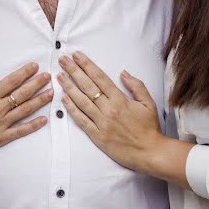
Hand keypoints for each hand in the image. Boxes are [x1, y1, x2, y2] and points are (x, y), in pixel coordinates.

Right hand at [0, 63, 52, 161]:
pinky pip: (21, 130)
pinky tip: (44, 120)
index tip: (35, 66)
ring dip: (40, 100)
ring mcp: (2, 124)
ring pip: (25, 110)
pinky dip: (34, 125)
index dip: (24, 73)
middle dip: (37, 83)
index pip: (11, 82)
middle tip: (49, 76)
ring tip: (51, 93)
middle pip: (22, 94)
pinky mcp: (3, 137)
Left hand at [57, 51, 161, 170]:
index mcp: (120, 99)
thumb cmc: (149, 128)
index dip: (86, 65)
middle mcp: (109, 109)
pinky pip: (81, 120)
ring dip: (69, 87)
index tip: (76, 55)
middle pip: (87, 86)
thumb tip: (123, 73)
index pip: (99, 77)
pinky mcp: (97, 136)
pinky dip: (71, 109)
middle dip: (73, 71)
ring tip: (59, 76)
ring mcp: (101, 122)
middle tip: (62, 60)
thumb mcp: (149, 103)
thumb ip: (137, 86)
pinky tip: (63, 99)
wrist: (149, 153)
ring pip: (81, 101)